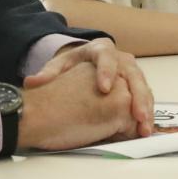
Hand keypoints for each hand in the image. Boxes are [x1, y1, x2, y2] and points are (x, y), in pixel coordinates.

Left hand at [18, 60, 137, 149]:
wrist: (85, 63)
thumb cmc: (73, 65)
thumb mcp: (60, 66)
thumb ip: (48, 74)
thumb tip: (31, 82)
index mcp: (100, 50)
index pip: (106, 57)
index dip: (106, 72)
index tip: (104, 89)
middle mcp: (120, 58)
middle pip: (133, 73)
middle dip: (136, 94)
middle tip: (136, 114)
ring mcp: (131, 71)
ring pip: (143, 87)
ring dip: (146, 107)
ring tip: (144, 127)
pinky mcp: (136, 85)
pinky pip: (145, 97)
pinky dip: (146, 112)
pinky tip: (144, 128)